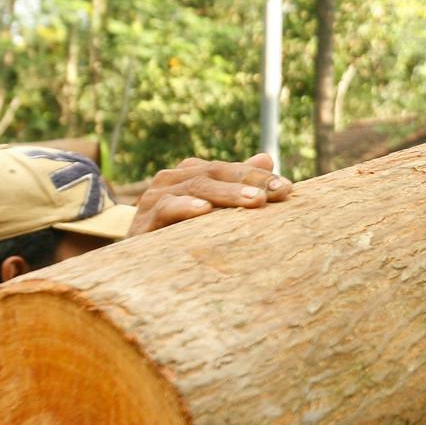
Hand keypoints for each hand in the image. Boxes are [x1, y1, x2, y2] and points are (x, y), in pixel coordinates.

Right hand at [128, 153, 292, 234]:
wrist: (136, 267)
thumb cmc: (180, 237)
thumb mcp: (214, 211)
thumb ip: (236, 183)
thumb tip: (266, 156)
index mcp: (191, 175)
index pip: (230, 169)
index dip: (260, 176)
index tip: (288, 189)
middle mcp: (172, 181)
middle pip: (215, 174)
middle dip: (250, 181)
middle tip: (280, 192)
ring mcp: (155, 198)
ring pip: (196, 188)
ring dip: (227, 194)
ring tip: (255, 200)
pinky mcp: (142, 221)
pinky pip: (165, 209)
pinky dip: (184, 208)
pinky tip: (204, 211)